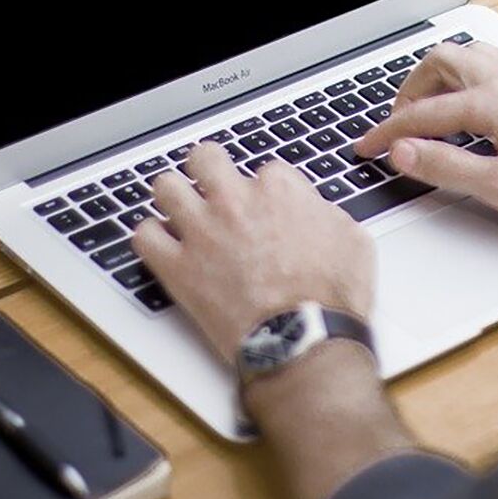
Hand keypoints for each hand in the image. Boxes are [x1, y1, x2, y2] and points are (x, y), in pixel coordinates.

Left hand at [130, 144, 373, 363]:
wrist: (304, 340)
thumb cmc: (331, 297)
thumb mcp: (353, 241)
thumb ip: (327, 214)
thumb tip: (316, 212)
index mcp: (279, 191)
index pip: (264, 170)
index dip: (265, 190)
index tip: (266, 207)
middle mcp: (235, 203)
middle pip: (205, 158)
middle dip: (208, 168)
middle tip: (212, 184)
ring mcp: (202, 232)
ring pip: (165, 187)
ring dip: (173, 196)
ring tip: (180, 208)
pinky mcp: (178, 268)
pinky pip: (144, 237)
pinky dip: (151, 238)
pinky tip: (162, 244)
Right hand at [353, 41, 497, 230]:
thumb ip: (446, 167)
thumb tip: (404, 153)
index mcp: (492, 101)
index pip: (423, 113)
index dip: (388, 133)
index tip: (368, 148)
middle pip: (441, 62)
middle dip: (409, 90)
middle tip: (397, 124)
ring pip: (469, 55)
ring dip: (439, 78)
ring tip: (427, 111)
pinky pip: (492, 64)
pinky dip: (466, 78)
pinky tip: (470, 106)